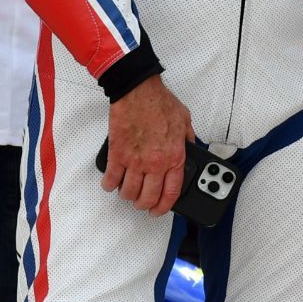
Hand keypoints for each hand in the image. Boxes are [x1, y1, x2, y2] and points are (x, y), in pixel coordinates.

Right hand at [102, 75, 194, 214]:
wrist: (138, 91)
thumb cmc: (160, 103)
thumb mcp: (185, 121)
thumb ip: (189, 139)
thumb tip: (192, 150)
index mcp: (174, 157)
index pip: (170, 193)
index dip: (163, 207)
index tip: (159, 210)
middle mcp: (155, 163)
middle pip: (147, 198)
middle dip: (144, 205)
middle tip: (142, 203)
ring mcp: (135, 161)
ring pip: (128, 192)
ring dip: (127, 196)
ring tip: (128, 191)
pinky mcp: (117, 154)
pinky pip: (111, 179)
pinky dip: (110, 185)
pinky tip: (112, 183)